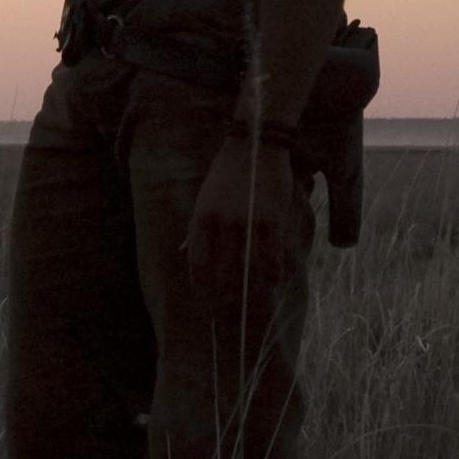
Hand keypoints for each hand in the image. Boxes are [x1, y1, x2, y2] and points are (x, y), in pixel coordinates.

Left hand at [180, 132, 313, 291]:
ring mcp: (248, 223)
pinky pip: (272, 257)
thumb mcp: (204, 198)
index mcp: (202, 218)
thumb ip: (197, 229)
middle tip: (231, 313)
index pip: (198, 265)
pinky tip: (274, 285)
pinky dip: (273, 275)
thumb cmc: (227, 173)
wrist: (255, 145)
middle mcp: (222, 224)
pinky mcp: (273, 221)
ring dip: (252, 293)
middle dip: (226, 298)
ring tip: (254, 307)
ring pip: (250, 271)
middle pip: (223, 274)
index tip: (206, 304)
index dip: (202, 289)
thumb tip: (185, 254)